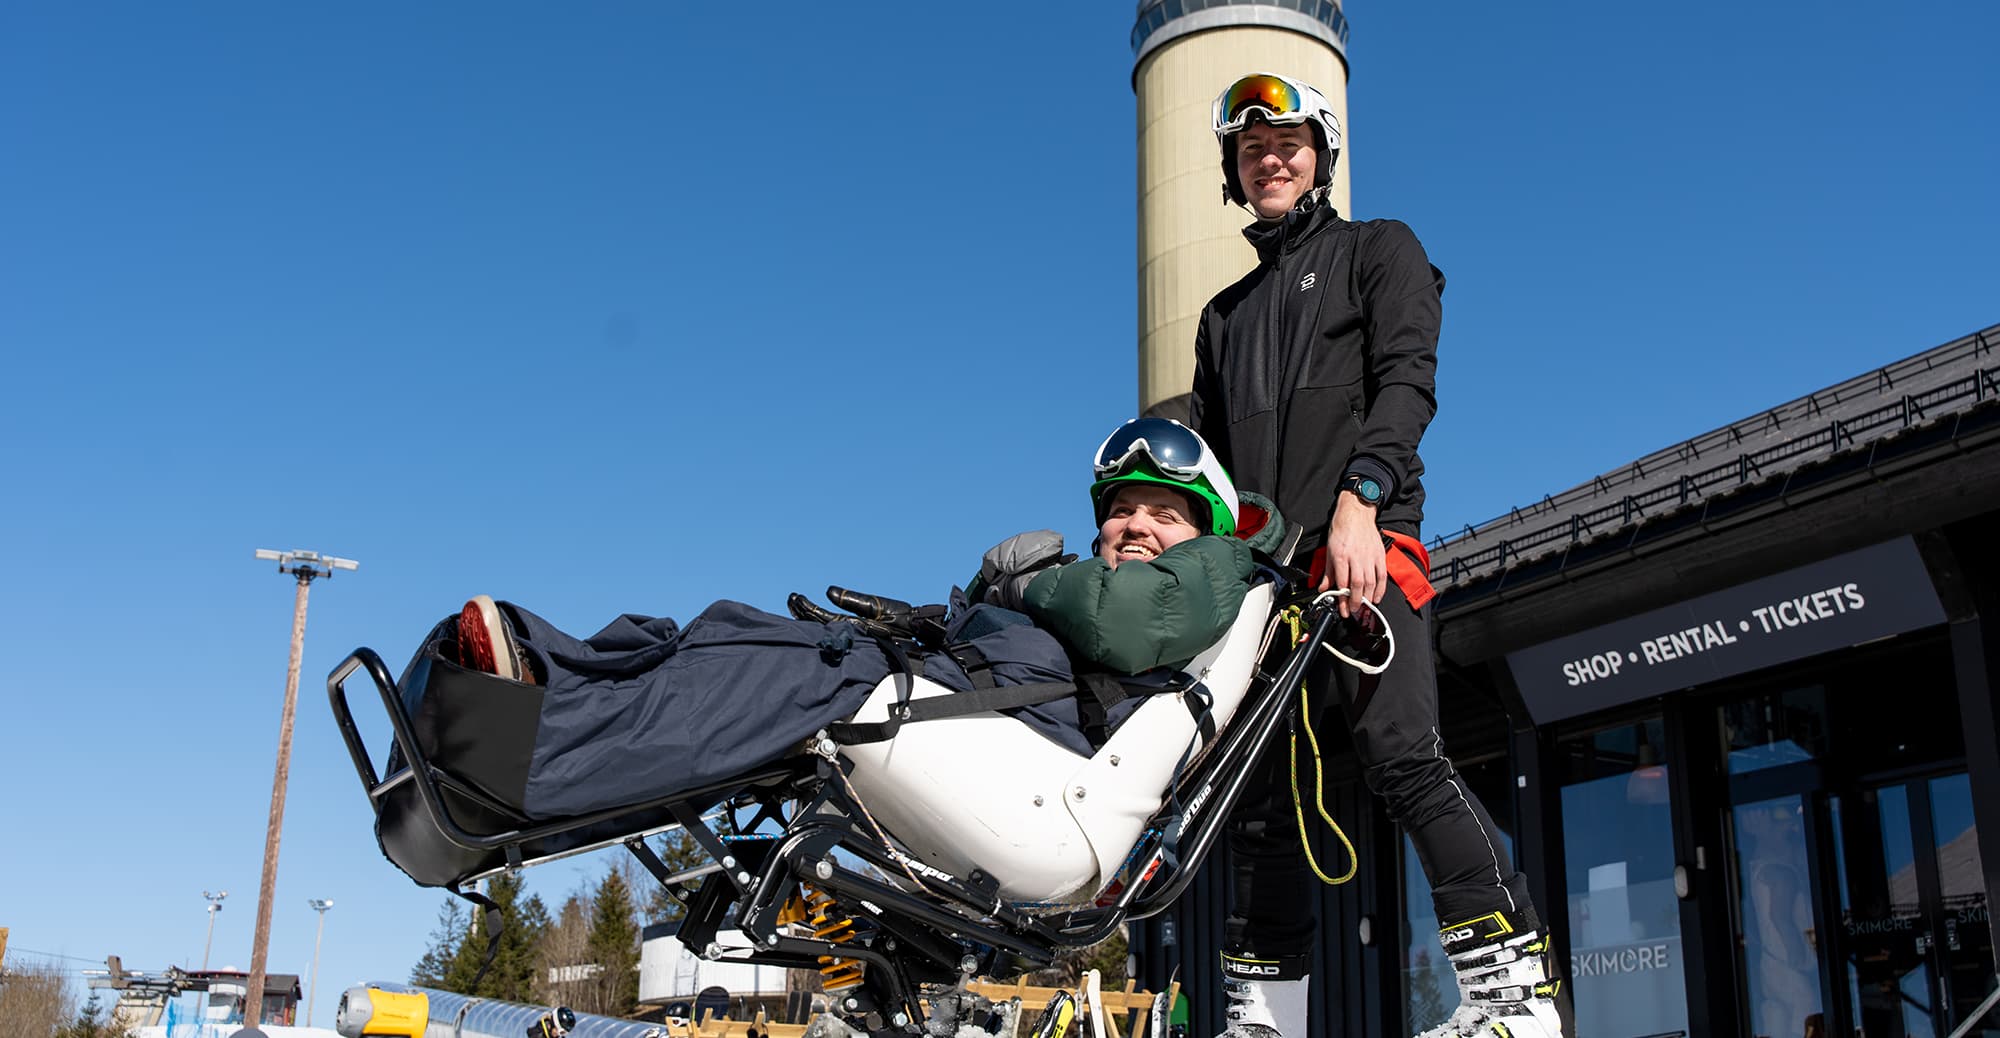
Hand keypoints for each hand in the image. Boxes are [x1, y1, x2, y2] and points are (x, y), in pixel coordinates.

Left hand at [1320, 491, 1385, 615]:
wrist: (1356, 513)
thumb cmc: (1341, 529)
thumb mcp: (1329, 550)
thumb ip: (1328, 572)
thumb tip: (1323, 588)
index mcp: (1341, 556)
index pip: (1342, 582)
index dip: (1342, 599)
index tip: (1342, 609)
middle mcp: (1356, 558)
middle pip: (1358, 585)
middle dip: (1355, 601)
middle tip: (1352, 610)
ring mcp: (1369, 557)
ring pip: (1371, 582)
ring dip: (1367, 598)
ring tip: (1362, 606)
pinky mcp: (1380, 555)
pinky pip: (1382, 576)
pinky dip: (1380, 589)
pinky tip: (1376, 597)